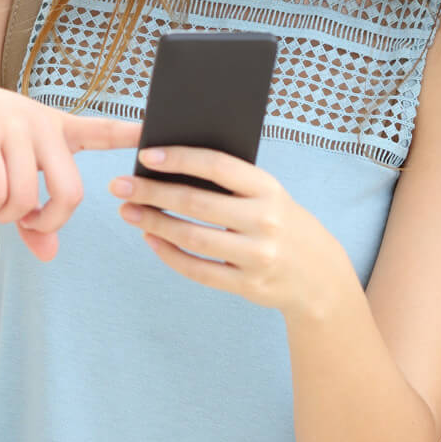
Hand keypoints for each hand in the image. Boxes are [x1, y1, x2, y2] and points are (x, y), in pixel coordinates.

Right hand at [0, 73, 141, 260]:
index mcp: (55, 128)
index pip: (102, 130)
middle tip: (27, 222)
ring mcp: (13, 128)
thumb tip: (49, 255)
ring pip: (28, 199)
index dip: (130, 134)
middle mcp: (40, 125)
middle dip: (50, 222)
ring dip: (6, 215)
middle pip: (71, 192)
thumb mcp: (9, 173)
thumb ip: (31, 215)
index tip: (156, 132)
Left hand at [108, 147, 357, 318]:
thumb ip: (232, 185)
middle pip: (197, 202)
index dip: (179, 158)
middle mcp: (266, 221)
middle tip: (120, 186)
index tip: (144, 155)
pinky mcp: (249, 285)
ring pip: (193, 238)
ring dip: (155, 224)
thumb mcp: (270, 197)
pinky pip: (199, 270)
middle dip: (153, 193)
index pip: (218, 165)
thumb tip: (172, 169)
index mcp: (270, 189)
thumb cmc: (283, 225)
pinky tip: (151, 241)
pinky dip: (170, 255)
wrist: (320, 277)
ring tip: (128, 212)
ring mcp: (258, 256)